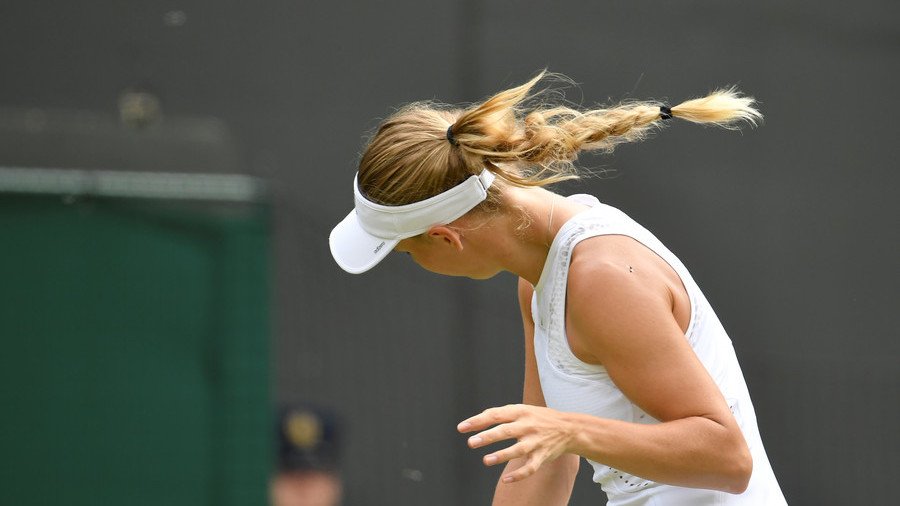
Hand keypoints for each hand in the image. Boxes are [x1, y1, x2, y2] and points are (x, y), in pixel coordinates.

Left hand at [457, 404, 575, 482]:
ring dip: (501, 455)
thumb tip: (475, 422)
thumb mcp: (522, 410)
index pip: (496, 414)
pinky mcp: (542, 456)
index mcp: (520, 411)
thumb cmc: (539, 418)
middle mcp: (528, 426)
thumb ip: (502, 415)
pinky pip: (530, 468)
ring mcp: (536, 442)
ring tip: (485, 461)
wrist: (570, 428)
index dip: (478, 421)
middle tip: (471, 443)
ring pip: (518, 450)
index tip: (461, 428)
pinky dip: (519, 475)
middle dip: (488, 437)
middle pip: (506, 431)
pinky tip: (506, 480)